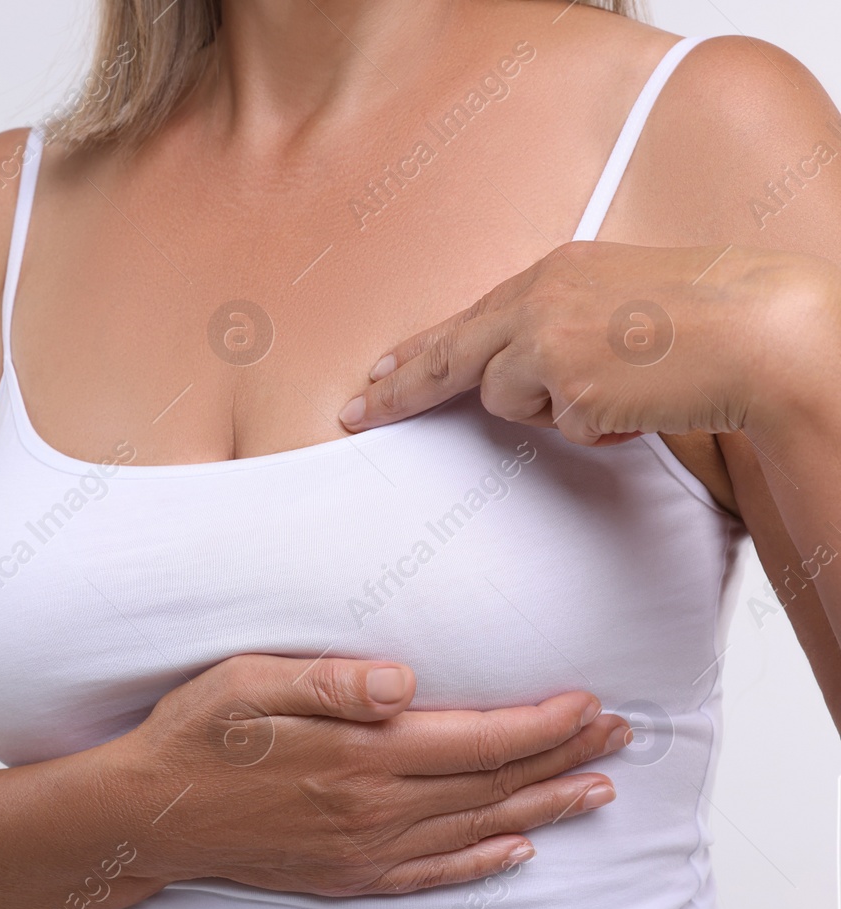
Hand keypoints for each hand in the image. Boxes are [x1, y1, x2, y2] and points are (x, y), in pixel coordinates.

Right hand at [120, 653, 630, 895]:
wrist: (149, 814)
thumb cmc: (196, 735)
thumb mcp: (249, 683)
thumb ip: (332, 681)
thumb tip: (406, 680)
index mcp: (361, 754)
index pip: (480, 738)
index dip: (543, 722)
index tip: (588, 700)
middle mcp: (375, 808)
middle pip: (495, 783)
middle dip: (564, 756)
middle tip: (620, 736)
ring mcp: (365, 849)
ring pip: (480, 828)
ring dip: (546, 806)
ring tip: (597, 789)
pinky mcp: (348, 875)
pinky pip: (436, 874)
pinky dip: (486, 861)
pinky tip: (518, 849)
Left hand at [337, 242, 839, 445]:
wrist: (762, 328)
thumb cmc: (706, 318)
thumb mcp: (618, 300)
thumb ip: (561, 323)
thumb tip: (517, 373)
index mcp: (553, 271)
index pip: (467, 317)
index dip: (418, 350)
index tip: (376, 373)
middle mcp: (538, 300)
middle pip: (447, 355)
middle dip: (397, 391)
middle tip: (351, 414)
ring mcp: (547, 342)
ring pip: (506, 400)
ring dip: (553, 411)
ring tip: (618, 387)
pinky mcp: (566, 387)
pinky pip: (561, 429)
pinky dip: (596, 431)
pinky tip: (637, 404)